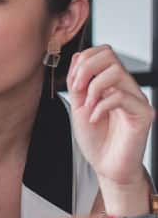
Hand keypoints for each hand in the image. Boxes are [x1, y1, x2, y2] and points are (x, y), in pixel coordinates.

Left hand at [66, 45, 154, 186]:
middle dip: (86, 69)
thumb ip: (78, 82)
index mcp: (111, 83)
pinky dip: (101, 106)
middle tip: (78, 90)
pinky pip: (122, 96)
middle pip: (110, 54)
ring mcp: (136, 98)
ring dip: (94, 88)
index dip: (84, 60)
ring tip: (87, 107)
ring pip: (116, 71)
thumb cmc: (95, 138)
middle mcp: (126, 87)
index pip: (103, 52)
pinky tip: (94, 119)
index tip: (73, 83)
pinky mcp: (144, 113)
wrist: (106, 165)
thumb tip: (78, 57)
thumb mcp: (78, 105)